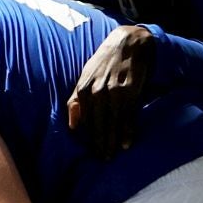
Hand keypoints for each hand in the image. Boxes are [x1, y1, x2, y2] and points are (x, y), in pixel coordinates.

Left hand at [66, 25, 154, 158]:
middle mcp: (97, 92)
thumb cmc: (104, 62)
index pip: (84, 121)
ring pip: (112, 123)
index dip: (88, 138)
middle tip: (102, 159)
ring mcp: (114, 92)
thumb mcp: (85, 76)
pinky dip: (127, 131)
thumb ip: (76, 100)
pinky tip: (126, 143)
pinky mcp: (130, 91)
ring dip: (112, 141)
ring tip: (112, 155)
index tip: (91, 152)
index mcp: (83, 89)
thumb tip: (72, 125)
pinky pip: (128, 116)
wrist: (128, 43)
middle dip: (100, 144)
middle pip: (98, 125)